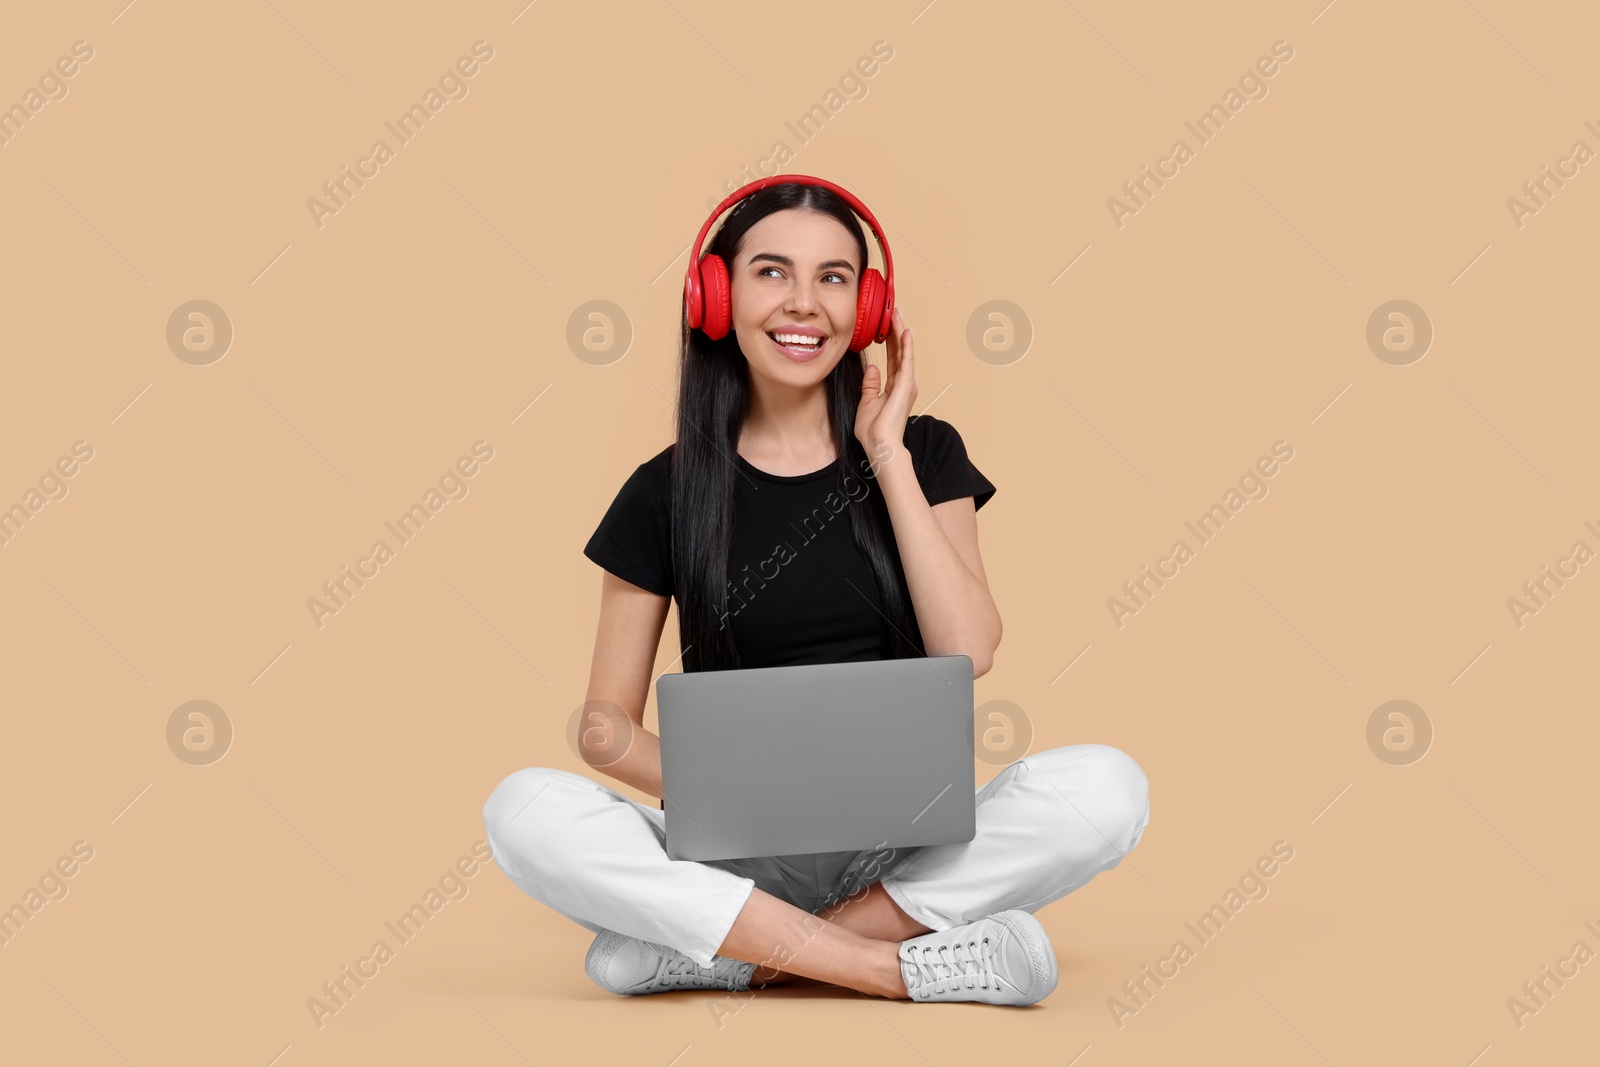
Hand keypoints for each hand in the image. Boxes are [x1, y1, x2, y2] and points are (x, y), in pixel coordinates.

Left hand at [855, 307, 916, 467]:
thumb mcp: (867, 401)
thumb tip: (872, 369)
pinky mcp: (905, 385)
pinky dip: (906, 345)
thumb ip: (871, 385)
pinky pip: (906, 360)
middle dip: (896, 331)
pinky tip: (906, 331)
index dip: (891, 341)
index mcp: (894, 387)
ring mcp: (906, 384)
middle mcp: (903, 383)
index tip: (887, 325)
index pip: (893, 358)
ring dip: (901, 332)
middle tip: (894, 312)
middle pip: (900, 351)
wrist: (879, 444)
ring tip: (897, 314)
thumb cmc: (873, 430)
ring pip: (904, 352)